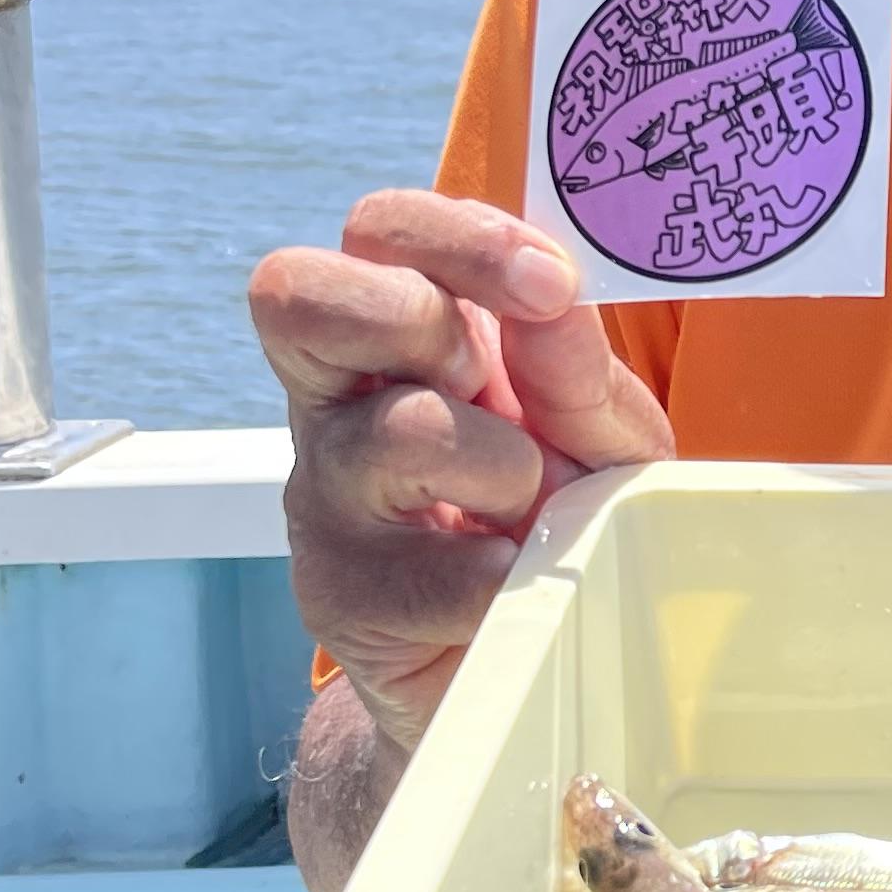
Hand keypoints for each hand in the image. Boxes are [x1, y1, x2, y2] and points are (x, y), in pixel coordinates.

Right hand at [248, 191, 672, 758]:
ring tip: (532, 510)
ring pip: (394, 434)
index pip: (379, 229)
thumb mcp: (594, 432)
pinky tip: (515, 583)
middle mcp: (338, 400)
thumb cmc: (554, 516)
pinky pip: (427, 572)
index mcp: (400, 332)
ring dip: (500, 467)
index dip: (456, 236)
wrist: (519, 662)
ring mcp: (325, 496)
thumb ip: (575, 368)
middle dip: (418, 318)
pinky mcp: (338, 595)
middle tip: (487, 380)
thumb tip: (555, 300)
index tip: (551, 283)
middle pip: (296, 292)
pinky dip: (500, 575)